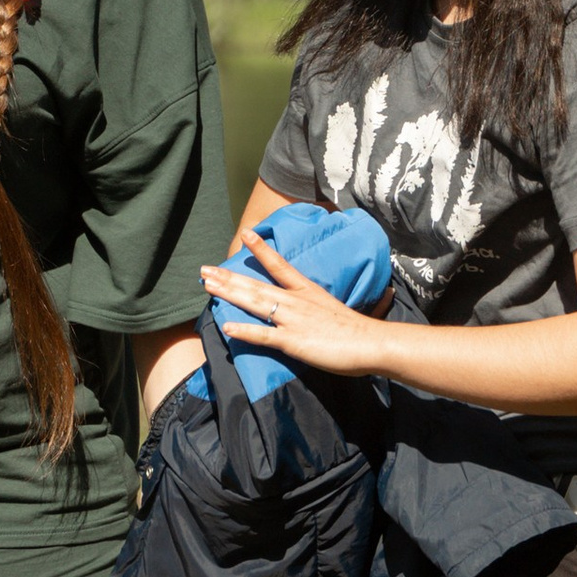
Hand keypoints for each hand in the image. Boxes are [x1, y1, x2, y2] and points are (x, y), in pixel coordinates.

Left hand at [199, 233, 388, 378]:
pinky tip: (227, 328)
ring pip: (255, 303)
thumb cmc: (357, 331)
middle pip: (256, 285)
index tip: (245, 234)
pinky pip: (264, 336)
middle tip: (204, 270)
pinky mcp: (293, 341)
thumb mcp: (331, 311)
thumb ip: (314, 310)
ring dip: (229, 294)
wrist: (371, 343)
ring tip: (207, 286)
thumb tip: (306, 313)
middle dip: (228, 277)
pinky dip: (245, 332)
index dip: (261, 249)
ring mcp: (293, 320)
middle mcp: (296, 301)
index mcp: (307, 291)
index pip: (280, 265)